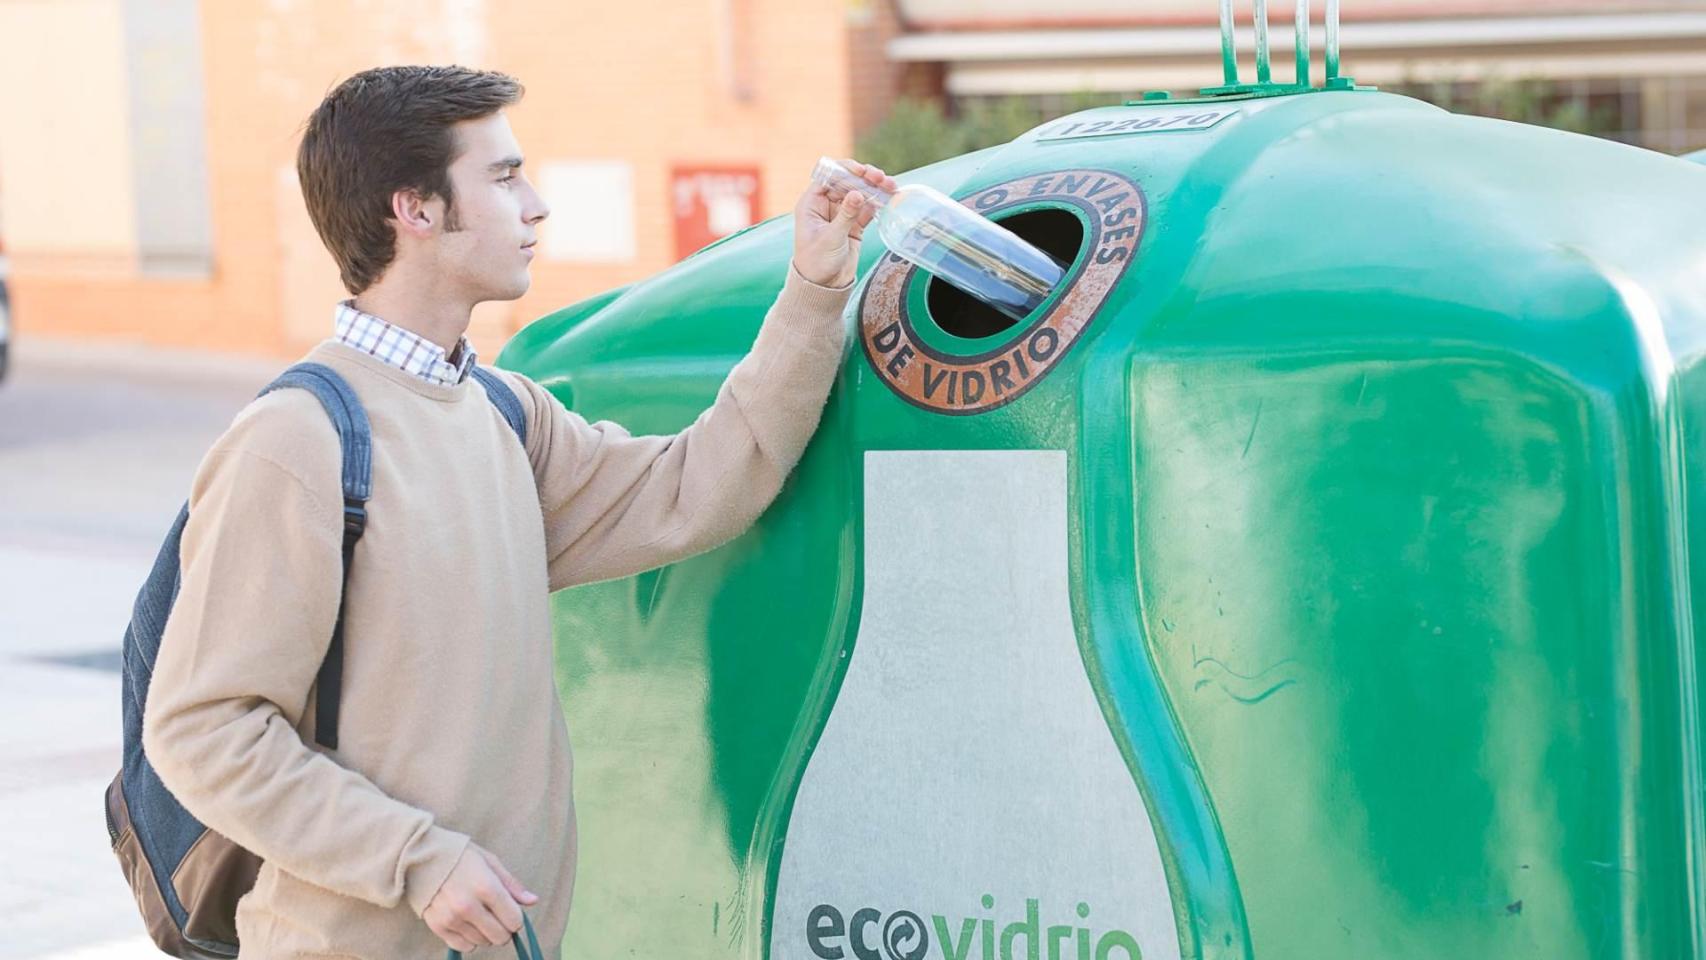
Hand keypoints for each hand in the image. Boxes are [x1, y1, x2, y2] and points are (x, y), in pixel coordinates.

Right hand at [423, 842, 538, 952]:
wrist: (420, 857)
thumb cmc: (460, 856)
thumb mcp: (490, 862)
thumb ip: (512, 885)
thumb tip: (533, 901)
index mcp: (486, 887)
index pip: (514, 921)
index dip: (517, 919)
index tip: (511, 912)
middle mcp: (468, 906)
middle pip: (500, 937)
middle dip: (504, 929)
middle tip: (497, 917)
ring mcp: (452, 918)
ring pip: (483, 943)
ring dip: (486, 933)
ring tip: (479, 915)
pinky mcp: (438, 926)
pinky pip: (463, 946)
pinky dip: (469, 939)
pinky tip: (467, 923)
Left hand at [792, 158, 897, 288]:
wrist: (824, 287)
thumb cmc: (816, 262)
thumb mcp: (831, 238)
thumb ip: (846, 215)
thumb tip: (858, 193)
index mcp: (812, 203)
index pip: (829, 177)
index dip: (846, 170)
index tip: (862, 171)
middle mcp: (826, 205)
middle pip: (847, 182)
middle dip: (864, 177)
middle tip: (879, 178)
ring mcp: (841, 214)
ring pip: (860, 193)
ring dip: (874, 188)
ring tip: (890, 185)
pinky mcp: (854, 225)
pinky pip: (867, 208)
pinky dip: (878, 203)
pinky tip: (888, 198)